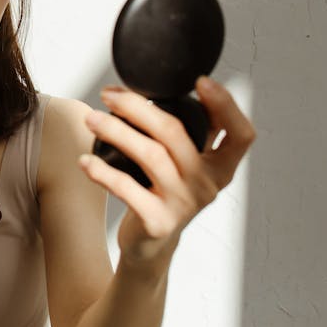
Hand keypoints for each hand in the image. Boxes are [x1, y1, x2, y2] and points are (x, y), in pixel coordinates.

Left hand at [79, 76, 255, 268]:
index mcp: (220, 167)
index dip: (227, 106)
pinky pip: (126, 188)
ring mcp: (183, 204)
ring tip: (91, 119)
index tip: (201, 81)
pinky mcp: (157, 221)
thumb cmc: (166, 192)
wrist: (151, 245)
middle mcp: (207, 185)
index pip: (241, 135)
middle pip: (175, 133)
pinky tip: (85, 160)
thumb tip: (173, 84)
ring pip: (149, 154)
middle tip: (110, 94)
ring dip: (115, 131)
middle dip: (138, 107)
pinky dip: (102, 171)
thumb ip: (192, 131)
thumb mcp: (187, 164)